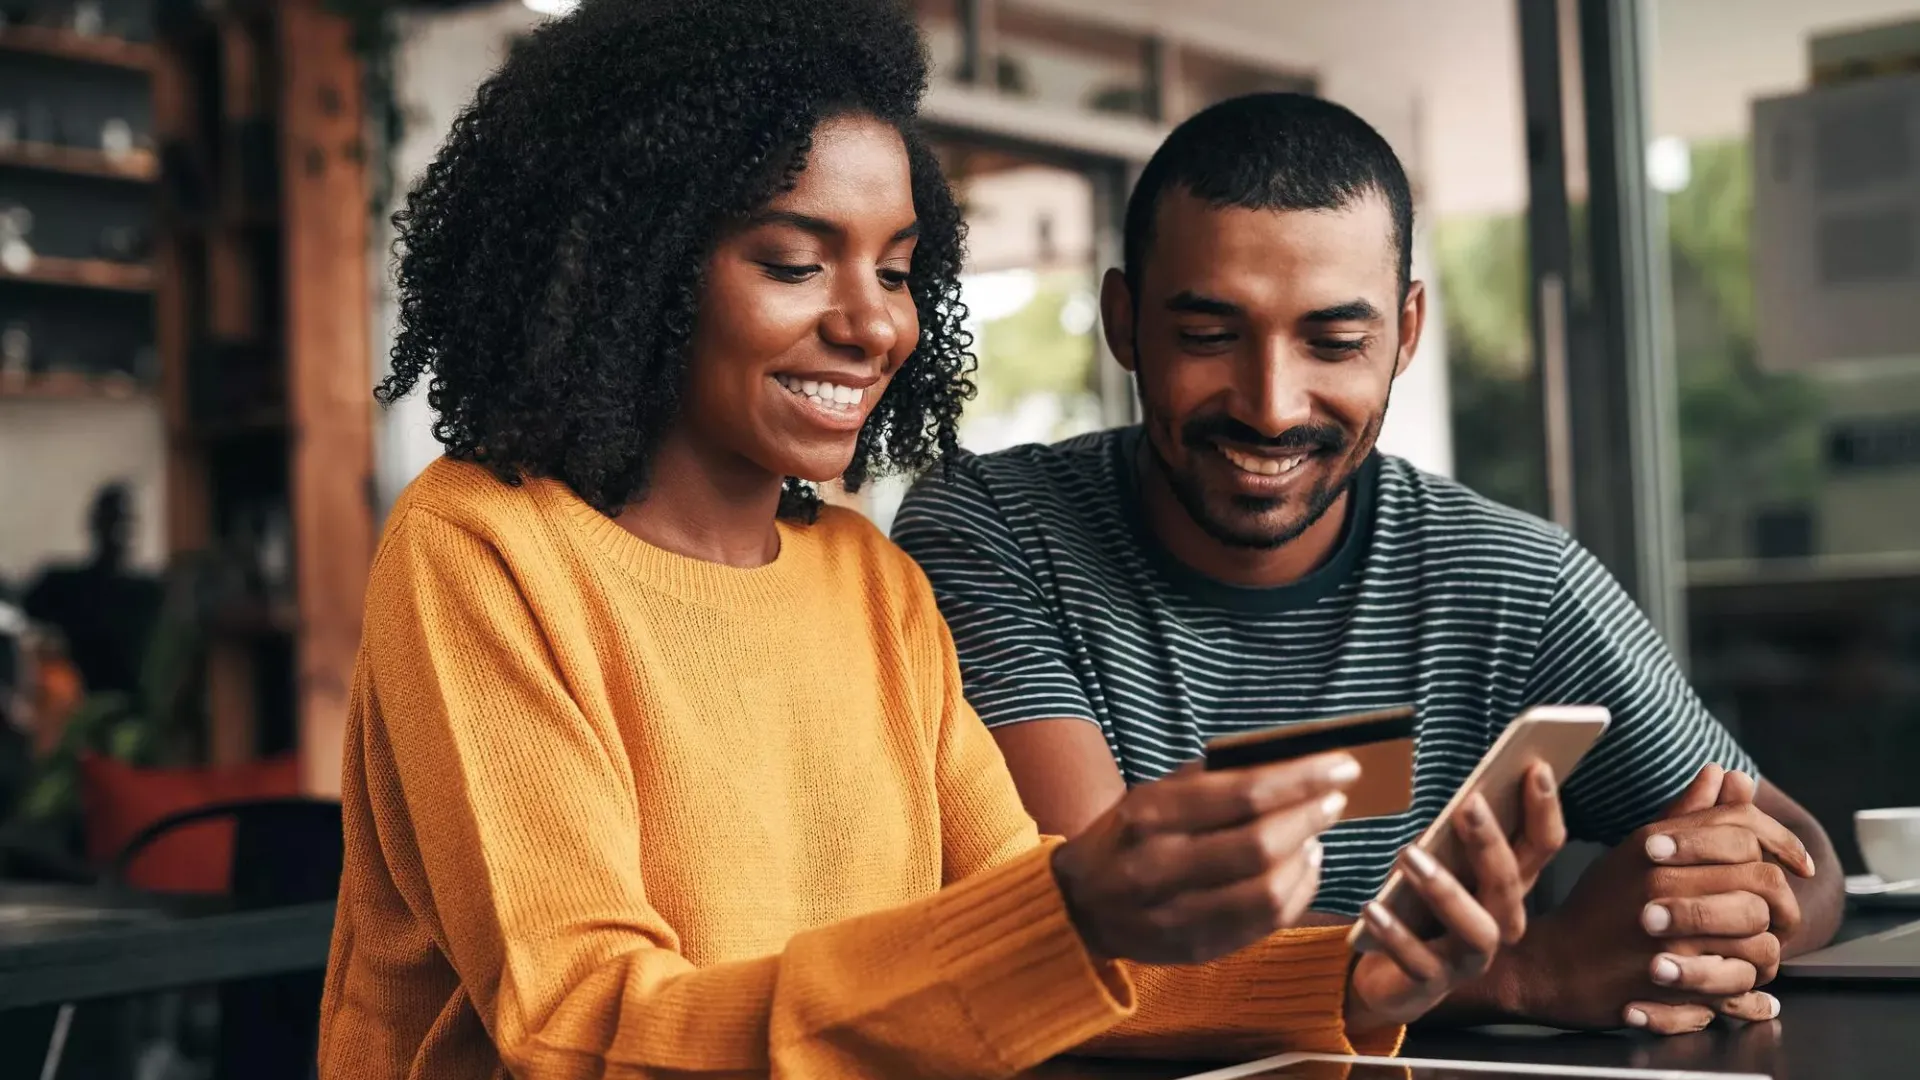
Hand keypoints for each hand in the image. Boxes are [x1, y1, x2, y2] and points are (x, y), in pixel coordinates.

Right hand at [1052, 753, 1357, 964]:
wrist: (1081, 905)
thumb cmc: (1128, 836)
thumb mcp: (1154, 793)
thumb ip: (1212, 778)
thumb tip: (1286, 762)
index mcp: (1151, 815)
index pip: (1243, 794)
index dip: (1302, 780)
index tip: (1342, 766)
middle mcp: (1161, 866)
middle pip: (1259, 845)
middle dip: (1310, 817)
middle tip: (1336, 799)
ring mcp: (1178, 914)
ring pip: (1267, 892)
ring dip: (1307, 858)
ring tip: (1316, 834)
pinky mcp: (1197, 947)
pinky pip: (1265, 924)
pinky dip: (1298, 892)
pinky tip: (1302, 867)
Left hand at [1344, 762, 1565, 1030]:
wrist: (1390, 974)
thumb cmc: (1421, 905)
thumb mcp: (1440, 862)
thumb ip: (1458, 834)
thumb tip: (1472, 788)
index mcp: (1507, 885)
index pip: (1542, 846)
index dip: (1544, 809)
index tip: (1535, 766)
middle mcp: (1499, 922)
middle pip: (1509, 883)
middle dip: (1491, 842)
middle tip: (1468, 803)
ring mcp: (1469, 957)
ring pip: (1475, 927)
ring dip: (1444, 889)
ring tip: (1408, 855)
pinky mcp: (1432, 983)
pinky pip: (1418, 962)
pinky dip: (1395, 935)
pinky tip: (1372, 909)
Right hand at [1510, 765, 1809, 1033]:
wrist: (1551, 966)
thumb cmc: (1596, 908)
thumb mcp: (1633, 851)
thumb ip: (1684, 815)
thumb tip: (1722, 773)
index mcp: (1656, 847)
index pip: (1742, 830)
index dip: (1783, 843)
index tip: (1798, 865)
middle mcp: (1663, 886)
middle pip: (1762, 883)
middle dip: (1783, 904)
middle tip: (1779, 917)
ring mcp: (1669, 938)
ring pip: (1762, 940)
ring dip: (1767, 951)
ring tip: (1753, 954)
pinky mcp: (1675, 987)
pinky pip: (1743, 987)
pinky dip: (1753, 993)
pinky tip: (1747, 989)